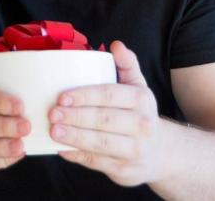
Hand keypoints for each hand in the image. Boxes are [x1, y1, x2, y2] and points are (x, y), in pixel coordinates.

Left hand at [49, 41, 164, 186]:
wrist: (162, 152)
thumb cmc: (140, 113)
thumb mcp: (138, 87)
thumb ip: (127, 64)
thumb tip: (116, 44)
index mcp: (141, 100)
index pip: (109, 95)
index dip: (85, 96)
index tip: (62, 96)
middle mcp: (141, 125)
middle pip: (104, 120)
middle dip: (76, 117)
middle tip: (52, 114)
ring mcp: (134, 150)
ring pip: (101, 144)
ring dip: (75, 138)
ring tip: (54, 131)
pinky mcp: (124, 170)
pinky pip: (97, 162)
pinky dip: (78, 156)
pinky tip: (61, 149)